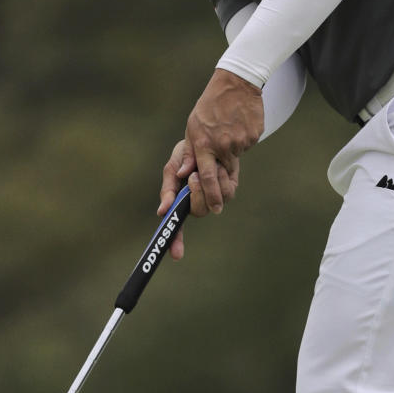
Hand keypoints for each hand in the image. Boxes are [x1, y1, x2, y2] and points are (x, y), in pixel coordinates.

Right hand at [157, 137, 239, 260]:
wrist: (210, 137)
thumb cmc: (186, 153)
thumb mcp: (173, 164)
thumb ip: (169, 183)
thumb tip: (164, 208)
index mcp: (180, 200)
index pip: (176, 225)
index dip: (176, 241)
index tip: (176, 255)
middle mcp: (197, 202)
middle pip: (198, 212)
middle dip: (196, 195)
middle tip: (193, 176)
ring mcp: (215, 197)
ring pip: (214, 203)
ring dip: (209, 183)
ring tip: (203, 167)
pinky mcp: (229, 189)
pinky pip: (227, 192)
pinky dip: (222, 177)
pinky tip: (218, 165)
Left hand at [185, 68, 262, 213]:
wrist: (236, 84)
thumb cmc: (210, 106)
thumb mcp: (193, 127)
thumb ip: (190, 154)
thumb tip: (185, 175)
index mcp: (204, 144)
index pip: (207, 178)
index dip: (211, 196)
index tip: (216, 208)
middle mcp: (222, 146)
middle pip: (225, 175)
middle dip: (223, 184)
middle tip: (222, 181)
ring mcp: (240, 141)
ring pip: (236, 159)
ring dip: (231, 153)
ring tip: (226, 132)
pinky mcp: (253, 136)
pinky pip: (246, 147)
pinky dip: (241, 141)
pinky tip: (237, 126)